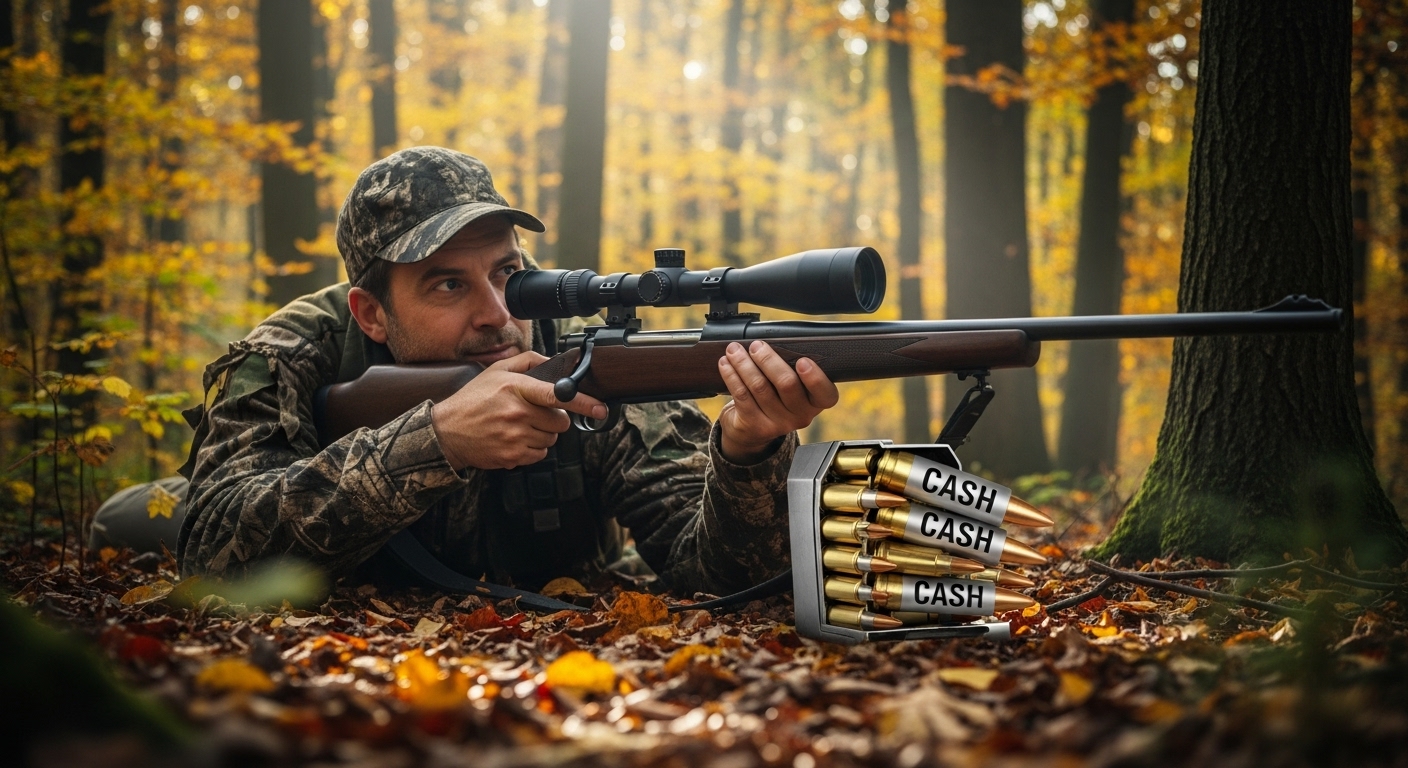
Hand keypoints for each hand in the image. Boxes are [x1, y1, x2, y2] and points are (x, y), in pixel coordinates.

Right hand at [430, 351, 606, 469]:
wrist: (447, 432)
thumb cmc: (473, 400)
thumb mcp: (496, 371)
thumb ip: (528, 361)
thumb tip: (556, 362)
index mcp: (515, 388)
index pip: (556, 395)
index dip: (582, 401)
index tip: (599, 407)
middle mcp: (517, 413)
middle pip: (560, 422)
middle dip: (553, 419)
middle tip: (534, 414)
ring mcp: (515, 437)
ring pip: (552, 440)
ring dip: (542, 434)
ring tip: (519, 426)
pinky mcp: (512, 456)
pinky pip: (540, 455)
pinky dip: (533, 449)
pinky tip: (515, 439)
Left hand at [717, 340, 839, 463]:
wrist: (752, 430)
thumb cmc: (775, 397)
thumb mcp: (791, 386)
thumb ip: (791, 368)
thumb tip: (772, 342)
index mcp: (815, 402)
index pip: (826, 394)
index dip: (815, 378)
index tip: (802, 361)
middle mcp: (801, 416)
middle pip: (787, 384)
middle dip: (768, 360)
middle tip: (756, 346)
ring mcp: (778, 423)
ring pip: (760, 386)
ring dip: (744, 364)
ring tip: (734, 350)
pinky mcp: (755, 425)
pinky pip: (742, 395)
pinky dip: (732, 375)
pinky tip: (726, 364)